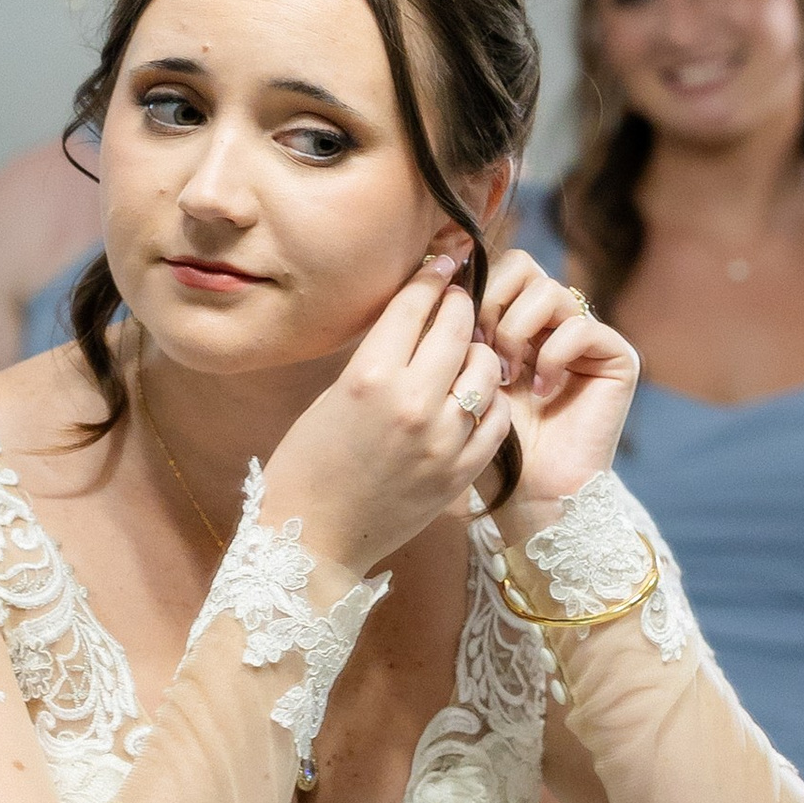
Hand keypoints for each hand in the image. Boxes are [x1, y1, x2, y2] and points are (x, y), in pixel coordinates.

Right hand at [263, 248, 509, 577]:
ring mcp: (441, 439)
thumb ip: (378, 358)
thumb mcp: (332, 397)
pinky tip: (475, 397)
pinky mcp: (459, 471)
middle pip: (457, 326)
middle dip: (460, 305)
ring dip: (478, 352)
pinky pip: (495, 417)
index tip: (444, 262)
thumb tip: (415, 319)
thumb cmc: (308, 465)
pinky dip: (489, 399)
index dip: (433, 276)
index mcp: (368, 376)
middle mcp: (410, 402)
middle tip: (458, 302)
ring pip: (485, 367)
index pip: (415, 303)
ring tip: (467, 353)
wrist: (313, 540)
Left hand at [477, 250, 639, 515]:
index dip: (475, 291)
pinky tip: (541, 392)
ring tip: (508, 374)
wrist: (530, 494)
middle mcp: (555, 322)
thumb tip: (445, 279)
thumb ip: (462, 329)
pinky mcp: (617, 357)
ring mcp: (587, 338)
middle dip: (493, 303)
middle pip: (523, 265)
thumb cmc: (490, 444)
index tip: (459, 337)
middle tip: (482, 350)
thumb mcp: (466, 377)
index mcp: (520, 320)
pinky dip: (552, 357)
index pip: (500, 267)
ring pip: (548, 291)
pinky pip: (580, 327)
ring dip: (516, 331)